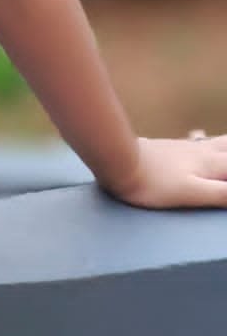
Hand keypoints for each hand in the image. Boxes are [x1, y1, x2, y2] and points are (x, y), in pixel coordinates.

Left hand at [100, 134, 226, 208]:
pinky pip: (203, 142)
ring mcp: (188, 148)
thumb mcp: (193, 193)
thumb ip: (224, 194)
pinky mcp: (174, 148)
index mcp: (212, 165)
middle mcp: (204, 152)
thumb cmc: (155, 183)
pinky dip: (214, 142)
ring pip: (220, 143)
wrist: (120, 160)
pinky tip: (207, 141)